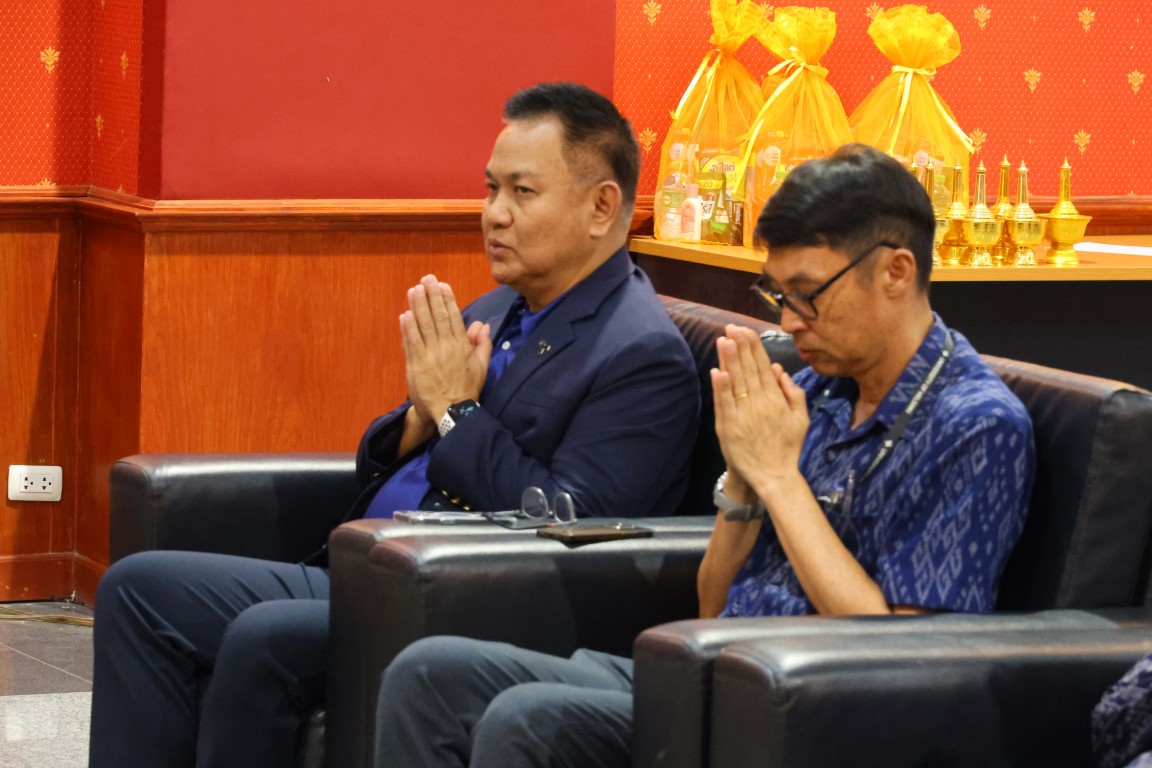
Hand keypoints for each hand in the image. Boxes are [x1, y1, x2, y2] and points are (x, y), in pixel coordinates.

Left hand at [400, 275, 491, 426]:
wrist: (453, 412)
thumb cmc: (467, 389)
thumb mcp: (482, 367)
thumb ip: (483, 344)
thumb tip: (483, 325)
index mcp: (462, 346)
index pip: (453, 317)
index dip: (447, 300)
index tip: (442, 285)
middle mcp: (446, 348)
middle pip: (437, 317)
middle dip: (431, 296)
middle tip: (426, 279)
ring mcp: (430, 356)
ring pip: (423, 326)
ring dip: (417, 306)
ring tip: (414, 290)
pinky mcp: (416, 366)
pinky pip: (411, 343)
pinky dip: (407, 328)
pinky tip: (405, 314)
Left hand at [710, 324, 807, 494]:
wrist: (773, 476)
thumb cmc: (787, 447)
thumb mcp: (800, 419)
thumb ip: (793, 393)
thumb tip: (780, 369)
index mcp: (776, 400)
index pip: (763, 367)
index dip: (754, 348)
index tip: (746, 331)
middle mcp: (760, 404)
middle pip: (748, 370)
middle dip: (740, 347)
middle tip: (732, 327)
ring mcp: (743, 415)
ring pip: (736, 382)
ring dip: (729, 360)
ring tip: (723, 340)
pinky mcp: (730, 427)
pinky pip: (725, 404)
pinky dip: (721, 388)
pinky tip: (718, 371)